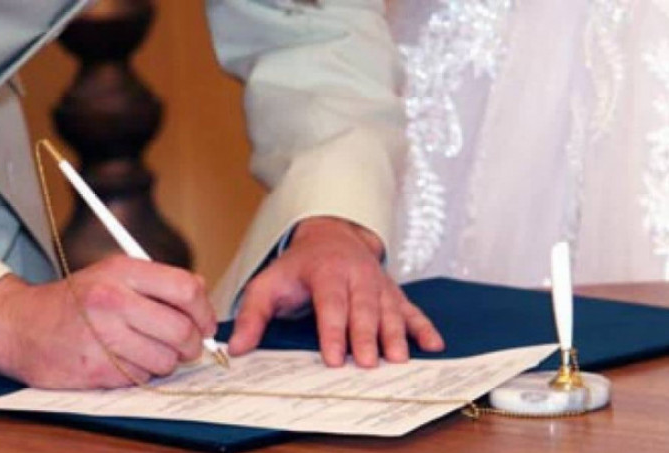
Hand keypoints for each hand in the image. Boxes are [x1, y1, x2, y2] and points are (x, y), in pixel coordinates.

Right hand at [0, 255, 215, 388]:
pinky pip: (142, 377)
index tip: (205, 323)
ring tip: (150, 351)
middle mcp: (113, 300)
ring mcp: (102, 336)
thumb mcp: (114, 274)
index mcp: (123, 271)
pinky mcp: (94, 368)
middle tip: (187, 346)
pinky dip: (143, 373)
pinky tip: (126, 360)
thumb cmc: (76, 300)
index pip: (186, 290)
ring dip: (167, 361)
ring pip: (166, 359)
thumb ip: (158, 281)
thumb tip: (202, 295)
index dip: (205, 311)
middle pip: (182, 330)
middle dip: (192, 344)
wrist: (20, 324)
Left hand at [228, 217, 443, 366]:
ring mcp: (378, 283)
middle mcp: (356, 275)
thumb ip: (253, 315)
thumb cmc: (297, 268)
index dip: (332, 331)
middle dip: (366, 336)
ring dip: (396, 334)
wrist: (330, 236)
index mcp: (326, 272)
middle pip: (363, 308)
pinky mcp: (393, 292)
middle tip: (368, 363)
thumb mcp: (268, 283)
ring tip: (399, 360)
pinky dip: (424, 326)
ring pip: (389, 309)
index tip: (333, 357)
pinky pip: (412, 309)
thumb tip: (236, 348)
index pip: (330, 303)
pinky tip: (433, 345)